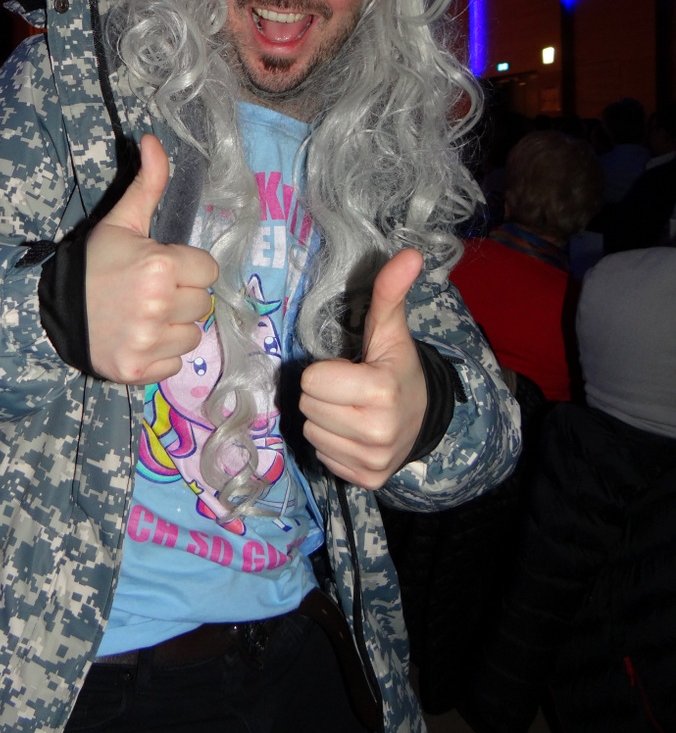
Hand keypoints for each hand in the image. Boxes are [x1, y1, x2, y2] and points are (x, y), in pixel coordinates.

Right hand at [85, 135, 219, 384]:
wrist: (50, 312)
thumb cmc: (93, 265)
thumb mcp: (121, 222)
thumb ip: (147, 183)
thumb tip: (154, 139)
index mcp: (160, 265)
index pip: (208, 270)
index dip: (186, 268)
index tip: (161, 268)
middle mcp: (159, 305)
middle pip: (202, 303)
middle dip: (181, 297)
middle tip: (149, 293)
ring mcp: (149, 342)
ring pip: (193, 335)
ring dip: (174, 327)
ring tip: (143, 316)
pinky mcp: (140, 371)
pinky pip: (176, 364)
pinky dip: (160, 354)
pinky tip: (138, 339)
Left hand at [299, 248, 427, 488]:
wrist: (424, 417)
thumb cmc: (397, 368)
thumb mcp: (390, 331)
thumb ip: (390, 293)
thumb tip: (410, 254)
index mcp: (381, 391)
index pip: (313, 380)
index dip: (327, 371)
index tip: (350, 370)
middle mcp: (378, 431)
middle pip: (308, 406)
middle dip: (323, 393)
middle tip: (349, 389)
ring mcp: (373, 460)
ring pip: (311, 431)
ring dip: (325, 418)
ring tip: (351, 409)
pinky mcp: (366, 479)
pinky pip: (322, 455)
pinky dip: (333, 443)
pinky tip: (353, 432)